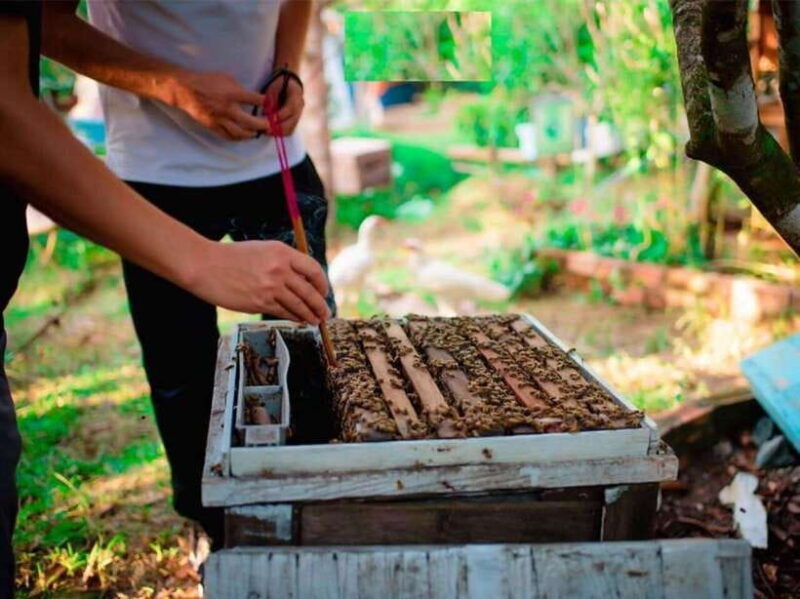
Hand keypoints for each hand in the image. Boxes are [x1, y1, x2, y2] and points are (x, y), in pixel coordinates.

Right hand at [169, 70, 269, 140]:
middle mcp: (228, 109)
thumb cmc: (207, 81)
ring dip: (251, 134)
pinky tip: (242, 136)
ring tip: (257, 133)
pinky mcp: (213, 126)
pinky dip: (238, 138)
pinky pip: (228, 136)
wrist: (186, 90)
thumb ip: (241, 88)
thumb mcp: (227, 77)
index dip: (267, 103)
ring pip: (241, 133)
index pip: (256, 100)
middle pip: (252, 122)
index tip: (271, 104)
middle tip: (270, 125)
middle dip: (264, 125)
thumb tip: (253, 96)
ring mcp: (221, 119)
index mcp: (233, 94)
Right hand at [188, 239, 330, 322]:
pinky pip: (284, 312)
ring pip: (299, 305)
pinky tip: (299, 320)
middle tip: (325, 313)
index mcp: (282, 252)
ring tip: (315, 321)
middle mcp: (280, 269)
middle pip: (309, 291)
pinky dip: (294, 318)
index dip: (322, 283)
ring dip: (310, 315)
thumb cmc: (232, 257)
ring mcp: (270, 287)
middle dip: (320, 305)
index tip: (324, 291)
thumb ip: (283, 262)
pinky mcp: (260, 302)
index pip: (313, 269)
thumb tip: (303, 280)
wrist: (205, 266)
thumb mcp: (263, 250)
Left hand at [263, 76, 303, 135]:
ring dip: (278, 132)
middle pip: (291, 123)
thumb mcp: (273, 87)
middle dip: (277, 128)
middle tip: (264, 130)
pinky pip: (290, 130)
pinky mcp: (296, 120)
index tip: (267, 120)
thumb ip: (271, 100)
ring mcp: (299, 115)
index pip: (289, 110)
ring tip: (266, 131)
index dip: (278, 117)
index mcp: (296, 96)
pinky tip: (271, 131)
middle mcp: (300, 107)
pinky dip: (280, 132)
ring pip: (291, 129)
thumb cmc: (279, 83)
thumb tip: (266, 114)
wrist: (290, 82)